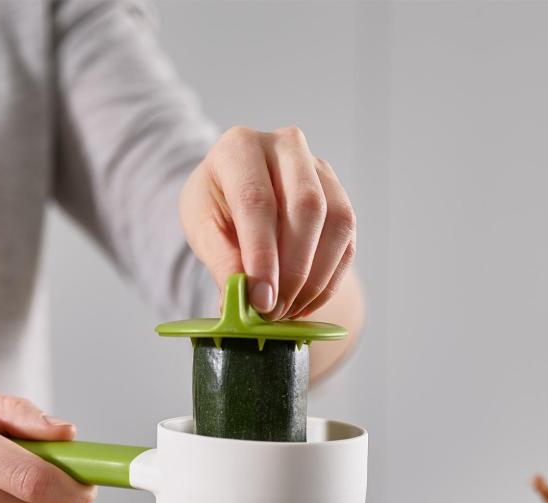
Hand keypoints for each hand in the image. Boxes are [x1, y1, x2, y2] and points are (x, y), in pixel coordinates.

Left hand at [180, 125, 355, 320]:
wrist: (234, 195)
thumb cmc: (214, 208)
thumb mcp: (201, 229)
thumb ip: (220, 260)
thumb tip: (241, 299)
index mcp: (240, 148)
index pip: (257, 202)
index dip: (261, 256)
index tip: (260, 300)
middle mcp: (286, 146)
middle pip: (306, 208)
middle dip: (293, 270)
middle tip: (274, 312)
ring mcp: (319, 167)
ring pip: (336, 222)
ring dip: (315, 278)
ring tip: (287, 311)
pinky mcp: (338, 194)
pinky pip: (346, 239)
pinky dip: (329, 279)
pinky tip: (304, 303)